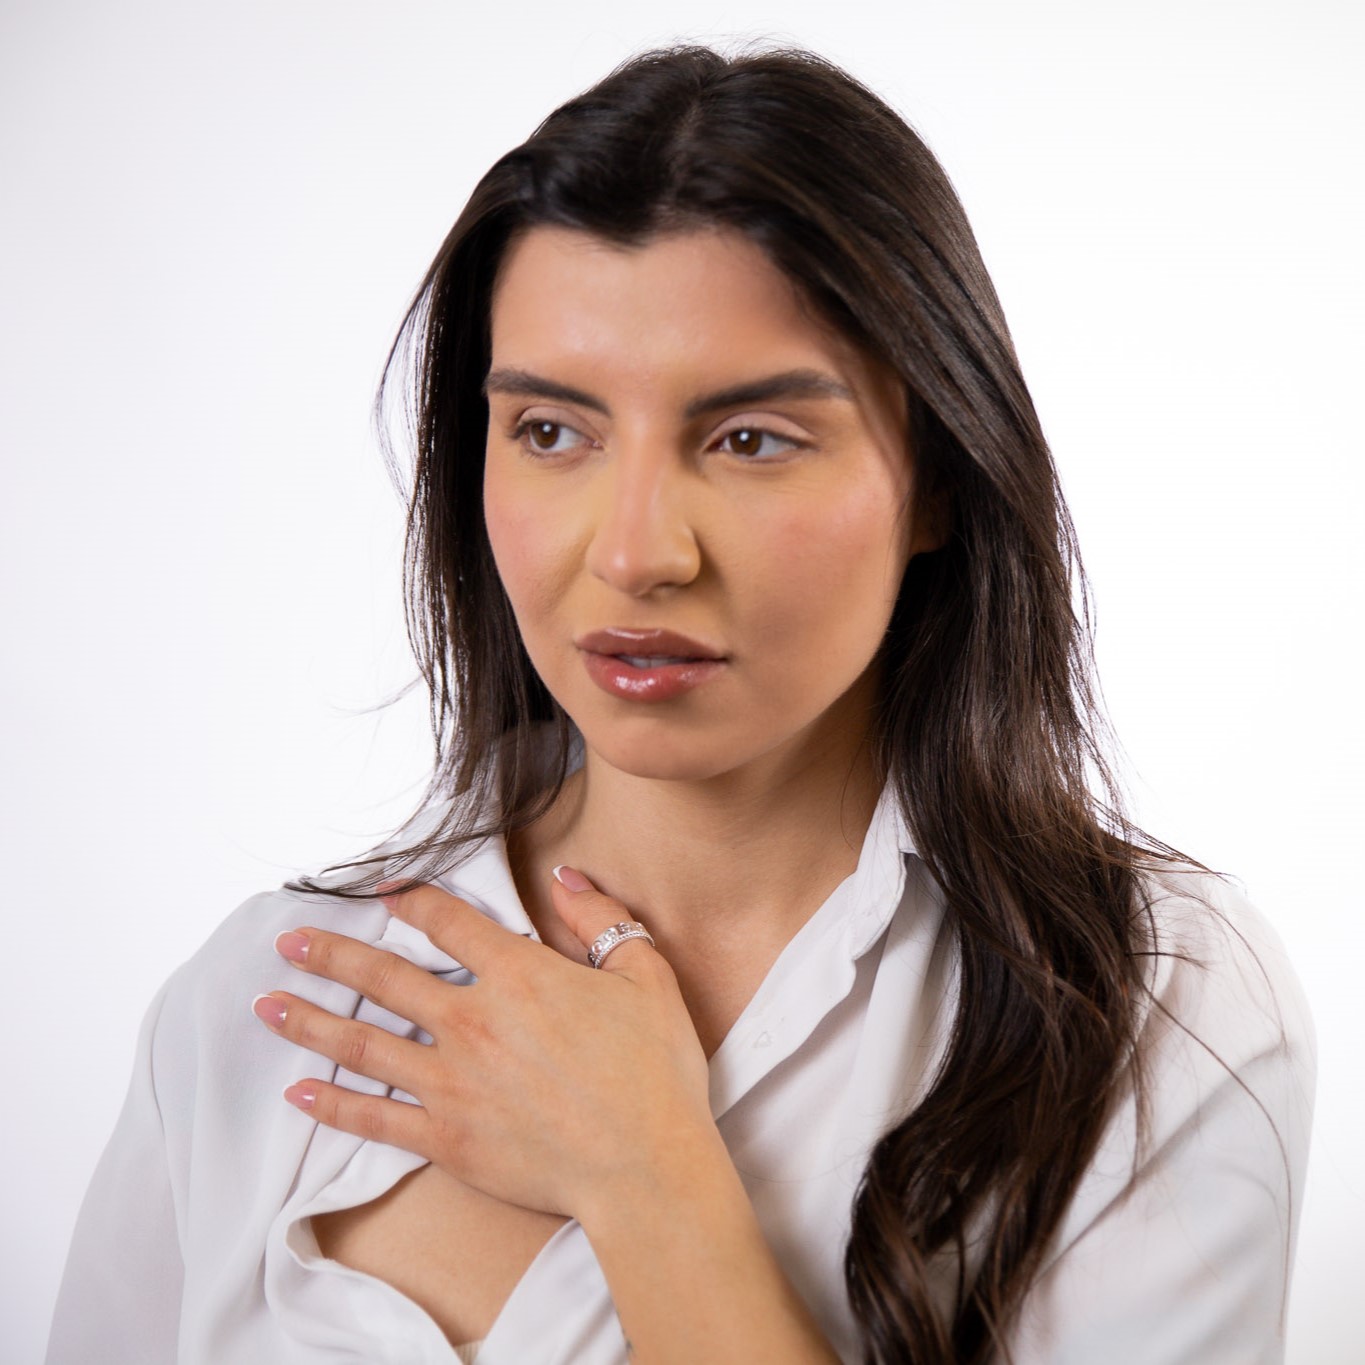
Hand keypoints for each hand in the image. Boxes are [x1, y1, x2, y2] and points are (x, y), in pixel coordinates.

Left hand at [251, 871, 714, 1221]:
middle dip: (331, 955)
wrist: (644, 1167)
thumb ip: (601, 918)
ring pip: (364, 1043)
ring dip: (310, 1021)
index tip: (379, 891)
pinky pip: (374, 1118)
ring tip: (266, 1004)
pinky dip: (332, 1104)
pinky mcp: (445, 1138)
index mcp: (518, 976)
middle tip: (289, 942)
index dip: (410, 899)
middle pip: (385, 977)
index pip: (449, 922)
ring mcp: (451, 1082)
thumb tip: (566, 876)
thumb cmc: (652, 1073)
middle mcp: (472, 1021)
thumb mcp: (645, 975)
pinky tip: (298, 1091)